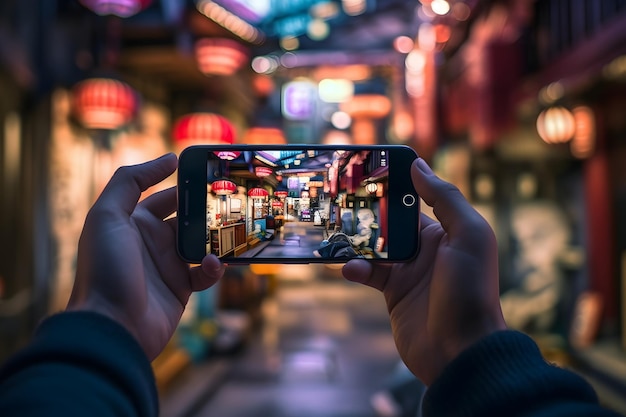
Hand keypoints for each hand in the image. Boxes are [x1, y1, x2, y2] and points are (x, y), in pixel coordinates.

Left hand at [67, 153, 224, 359]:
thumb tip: (168, 158)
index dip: (185, 185)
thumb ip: (131, 180)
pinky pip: (205, 273)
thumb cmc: (105, 268)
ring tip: (231, 232)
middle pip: (187, 219)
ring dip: (216, 239)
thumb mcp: (107, 215)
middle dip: (207, 211)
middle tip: (232, 203)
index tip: (211, 176)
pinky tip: (214, 265)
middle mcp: (152, 242)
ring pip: (201, 244)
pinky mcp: (181, 289)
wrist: (112, 326)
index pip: (165, 196)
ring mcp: (168, 266)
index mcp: (133, 222)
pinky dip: (214, 268)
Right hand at [342, 158, 505, 384]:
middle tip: (341, 197)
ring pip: (375, 246)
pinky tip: (349, 268)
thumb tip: (419, 165)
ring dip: (357, 240)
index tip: (369, 169)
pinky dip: (356, 268)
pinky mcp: (393, 293)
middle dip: (369, 210)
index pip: (416, 199)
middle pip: (390, 221)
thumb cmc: (471, 290)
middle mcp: (427, 248)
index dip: (395, 184)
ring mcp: (408, 271)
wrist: (461, 351)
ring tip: (337, 231)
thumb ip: (445, 198)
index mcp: (447, 231)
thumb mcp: (469, 235)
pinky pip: (370, 273)